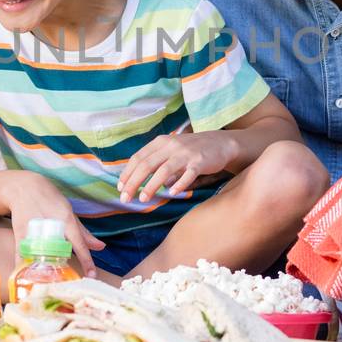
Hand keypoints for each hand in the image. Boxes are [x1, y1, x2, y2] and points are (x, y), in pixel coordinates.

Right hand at [0, 171, 103, 276]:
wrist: (25, 187)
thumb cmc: (51, 201)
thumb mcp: (69, 213)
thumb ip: (83, 233)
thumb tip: (101, 247)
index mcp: (66, 219)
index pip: (79, 243)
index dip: (86, 260)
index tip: (92, 275)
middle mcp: (51, 225)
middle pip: (60, 253)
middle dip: (64, 269)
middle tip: (67, 282)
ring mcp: (34, 230)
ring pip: (41, 256)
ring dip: (44, 271)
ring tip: (48, 282)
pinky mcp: (19, 233)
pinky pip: (23, 255)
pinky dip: (25, 267)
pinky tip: (29, 277)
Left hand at [116, 132, 235, 203]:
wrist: (220, 143)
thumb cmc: (191, 150)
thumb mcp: (170, 150)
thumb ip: (155, 161)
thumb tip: (138, 181)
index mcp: (161, 142)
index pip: (138, 158)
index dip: (127, 173)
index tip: (120, 188)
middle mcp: (171, 146)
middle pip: (147, 164)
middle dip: (133, 182)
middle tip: (125, 198)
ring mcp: (186, 153)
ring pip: (164, 170)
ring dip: (151, 185)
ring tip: (143, 199)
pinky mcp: (200, 162)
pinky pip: (188, 174)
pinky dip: (180, 184)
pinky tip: (172, 193)